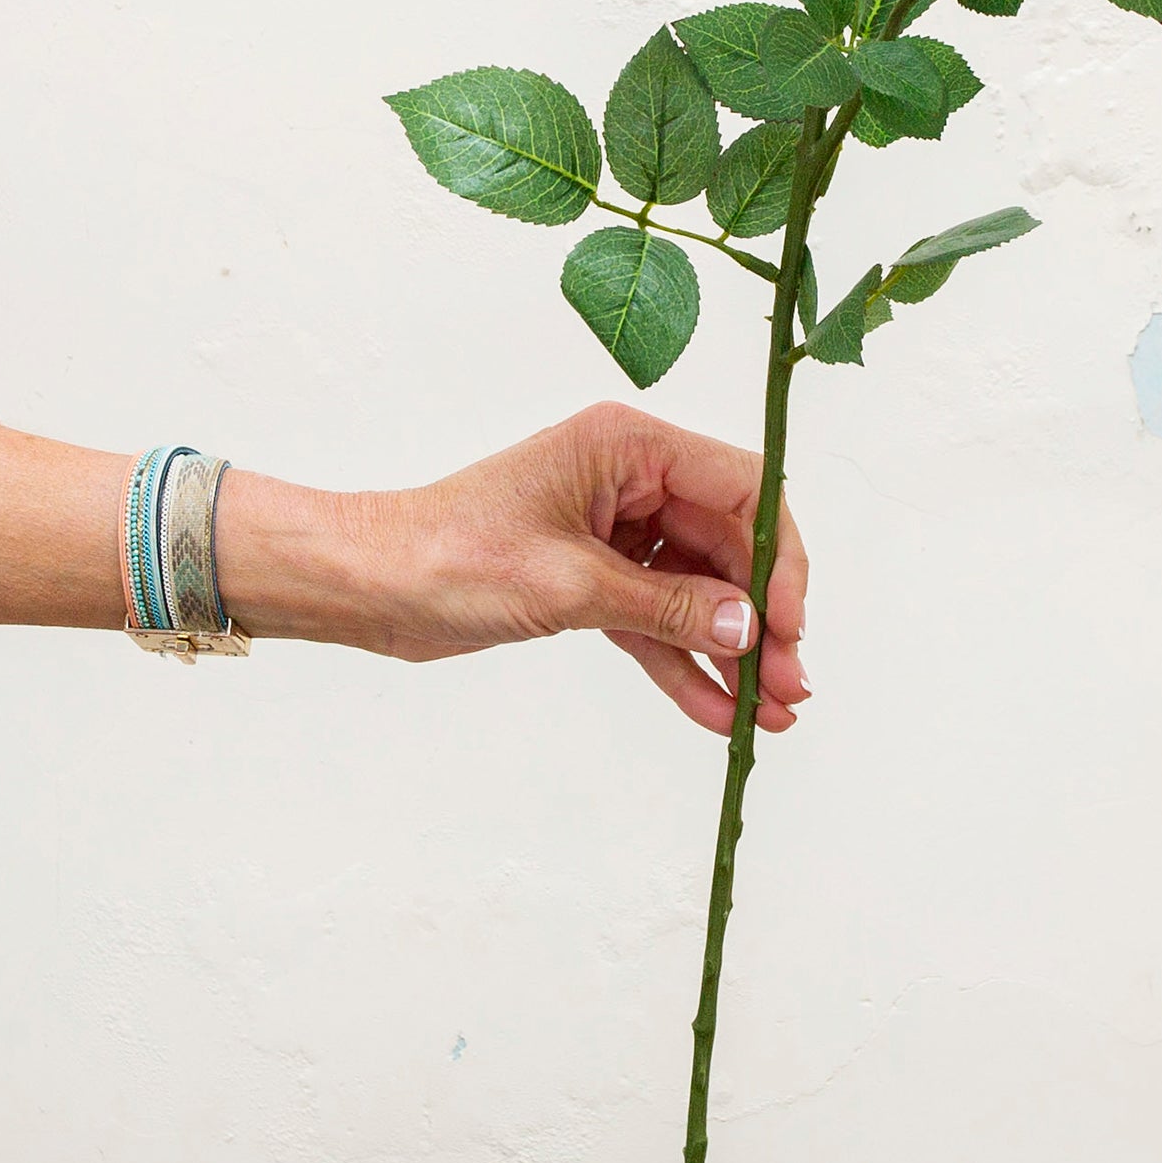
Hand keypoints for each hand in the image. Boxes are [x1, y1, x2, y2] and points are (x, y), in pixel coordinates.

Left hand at [217, 404, 810, 736]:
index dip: (778, 557)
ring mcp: (612, 530)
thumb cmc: (449, 557)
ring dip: (730, 651)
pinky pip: (654, 619)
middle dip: (762, 619)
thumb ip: (666, 605)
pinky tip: (715, 712)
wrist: (370, 585)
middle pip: (726, 546)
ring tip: (769, 715)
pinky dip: (682, 663)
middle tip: (791, 687)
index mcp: (627, 447)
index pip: (741, 489)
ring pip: (696, 591)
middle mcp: (629, 480)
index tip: (790, 625)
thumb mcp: (569, 584)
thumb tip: (748, 627)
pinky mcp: (590, 578)